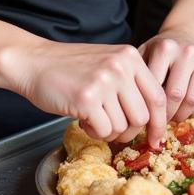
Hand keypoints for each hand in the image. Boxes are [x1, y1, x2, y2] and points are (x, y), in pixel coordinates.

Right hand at [13, 41, 166, 145]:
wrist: (33, 61)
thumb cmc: (70, 68)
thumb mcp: (107, 63)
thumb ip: (130, 83)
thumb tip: (153, 120)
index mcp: (130, 56)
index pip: (158, 96)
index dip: (160, 122)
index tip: (155, 138)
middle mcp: (120, 67)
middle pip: (142, 116)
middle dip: (129, 131)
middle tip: (111, 127)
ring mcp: (104, 81)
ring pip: (123, 127)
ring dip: (108, 130)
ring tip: (92, 116)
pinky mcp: (86, 98)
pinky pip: (104, 131)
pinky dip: (94, 132)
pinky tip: (82, 119)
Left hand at [138, 27, 193, 128]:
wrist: (186, 33)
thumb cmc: (160, 49)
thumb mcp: (145, 53)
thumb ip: (137, 75)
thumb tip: (131, 110)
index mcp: (165, 48)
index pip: (155, 85)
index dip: (149, 106)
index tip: (143, 117)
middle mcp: (186, 52)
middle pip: (176, 95)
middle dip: (166, 114)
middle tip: (158, 122)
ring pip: (192, 100)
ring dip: (181, 115)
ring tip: (171, 117)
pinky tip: (183, 110)